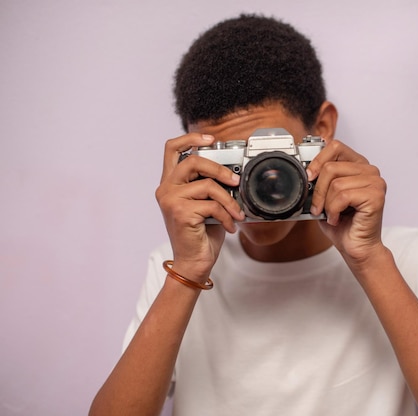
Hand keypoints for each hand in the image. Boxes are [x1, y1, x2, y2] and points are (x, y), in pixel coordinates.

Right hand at [155, 133, 244, 280]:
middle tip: (235, 182)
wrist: (194, 262)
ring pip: (208, 185)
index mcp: (170, 183)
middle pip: (194, 161)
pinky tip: (230, 226)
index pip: (172, 149)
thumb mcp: (206, 204)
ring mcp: (171, 200)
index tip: (210, 139)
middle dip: (220, 169)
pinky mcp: (181, 212)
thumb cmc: (201, 234)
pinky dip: (228, 215)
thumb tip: (232, 174)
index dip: (190, 138)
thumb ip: (210, 186)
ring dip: (230, 200)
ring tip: (237, 213)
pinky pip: (213, 205)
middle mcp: (166, 189)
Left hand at [306, 139, 386, 267]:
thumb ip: (319, 180)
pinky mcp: (376, 196)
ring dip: (326, 203)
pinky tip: (338, 219)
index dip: (317, 160)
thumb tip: (304, 171)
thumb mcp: (325, 197)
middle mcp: (369, 171)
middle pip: (332, 166)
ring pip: (336, 183)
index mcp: (358, 165)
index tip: (308, 176)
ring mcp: (375, 182)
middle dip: (318, 190)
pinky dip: (334, 210)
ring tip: (331, 215)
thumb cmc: (342, 224)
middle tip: (317, 207)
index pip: (335, 146)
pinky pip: (343, 196)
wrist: (356, 248)